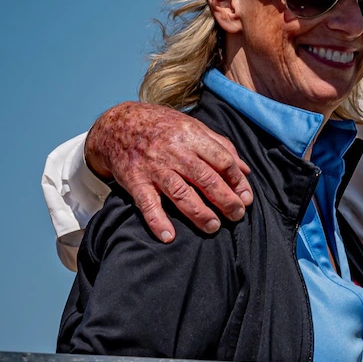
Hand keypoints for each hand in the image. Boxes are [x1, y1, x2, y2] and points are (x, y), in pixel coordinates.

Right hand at [85, 102, 252, 241]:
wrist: (116, 125)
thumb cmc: (161, 126)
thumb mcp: (192, 126)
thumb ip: (220, 146)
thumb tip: (245, 170)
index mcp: (192, 136)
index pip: (222, 160)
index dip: (237, 181)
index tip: (246, 198)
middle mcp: (174, 151)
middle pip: (205, 178)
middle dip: (225, 199)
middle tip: (237, 215)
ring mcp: (154, 167)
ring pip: (180, 192)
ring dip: (199, 213)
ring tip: (213, 227)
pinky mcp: (135, 181)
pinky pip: (147, 203)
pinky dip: (157, 221)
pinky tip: (168, 236)